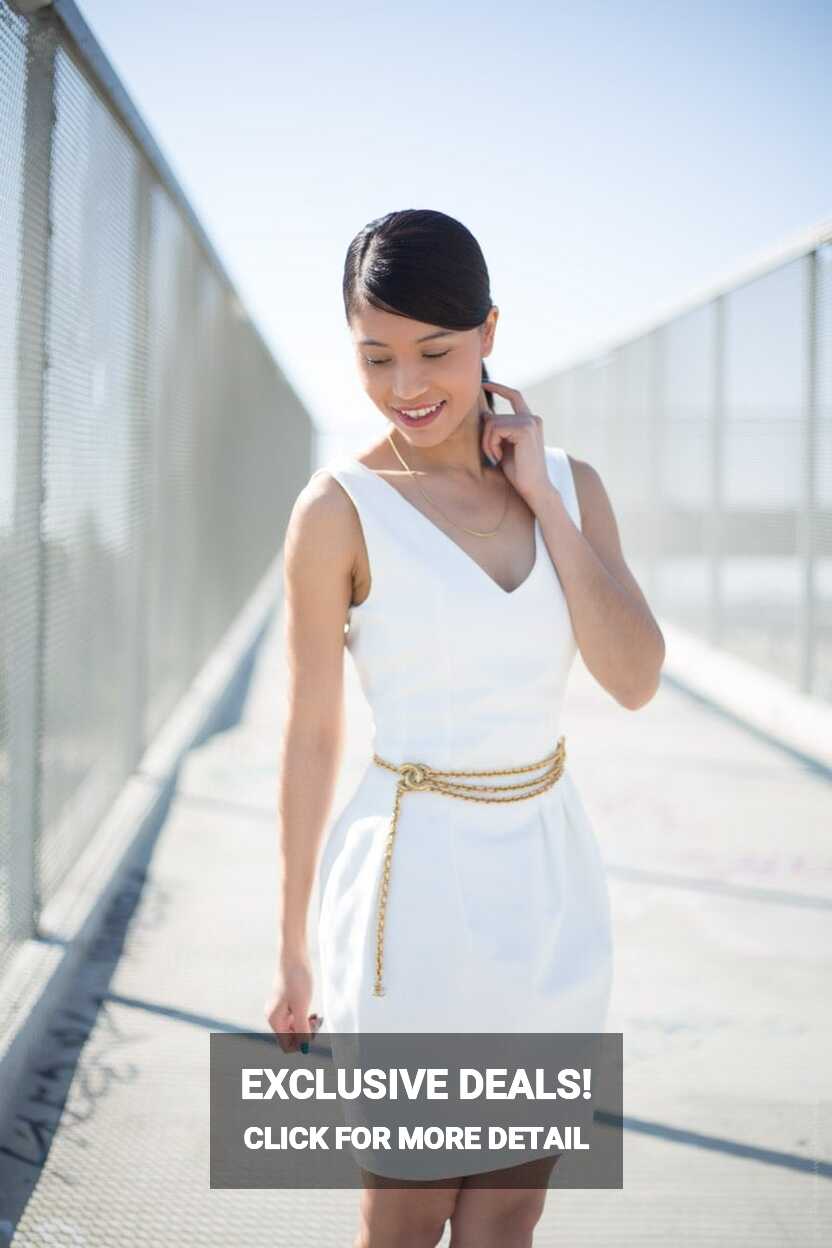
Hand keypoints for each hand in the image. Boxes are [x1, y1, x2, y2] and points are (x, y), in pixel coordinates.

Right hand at [263, 955, 320, 1053]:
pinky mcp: (285, 1001)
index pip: (286, 1045)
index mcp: (275, 1020)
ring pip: (294, 1027)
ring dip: (306, 1026)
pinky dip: (304, 1017)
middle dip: (306, 1033)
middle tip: (318, 1021)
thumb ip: (302, 1029)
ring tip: (317, 1016)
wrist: (294, 955)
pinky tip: (313, 1012)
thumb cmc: (297, 980)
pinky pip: (295, 1018)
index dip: (301, 1043)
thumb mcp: (302, 1007)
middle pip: (290, 1037)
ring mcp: (279, 1009)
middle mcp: (274, 1016)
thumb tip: (305, 1048)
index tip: (313, 1030)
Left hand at [479, 381, 553, 510]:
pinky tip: (499, 457)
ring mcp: (530, 422)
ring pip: (492, 424)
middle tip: (493, 456)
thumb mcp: (504, 446)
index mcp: (529, 420)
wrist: (534, 488)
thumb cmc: (518, 471)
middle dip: (486, 438)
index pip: (514, 396)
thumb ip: (497, 430)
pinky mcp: (525, 429)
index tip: (484, 384)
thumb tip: (485, 413)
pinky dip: (491, 445)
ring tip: (497, 458)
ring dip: (488, 444)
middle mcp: (532, 418)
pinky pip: (495, 429)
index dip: (498, 388)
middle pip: (493, 417)